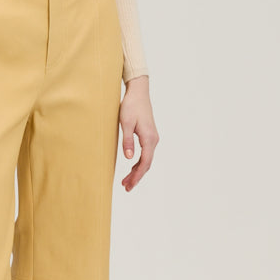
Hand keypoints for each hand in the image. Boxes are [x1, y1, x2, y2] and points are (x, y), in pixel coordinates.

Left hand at [118, 75, 158, 190]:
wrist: (138, 92)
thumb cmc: (131, 105)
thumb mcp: (125, 123)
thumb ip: (128, 141)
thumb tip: (129, 158)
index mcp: (149, 138)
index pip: (144, 163)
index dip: (137, 176)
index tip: (129, 185)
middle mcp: (154, 140)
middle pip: (147, 164)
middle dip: (137, 177)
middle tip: (126, 187)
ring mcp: (152, 138)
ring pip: (146, 159)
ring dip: (137, 171)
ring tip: (126, 181)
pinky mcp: (149, 135)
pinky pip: (146, 153)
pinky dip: (139, 162)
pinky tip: (132, 167)